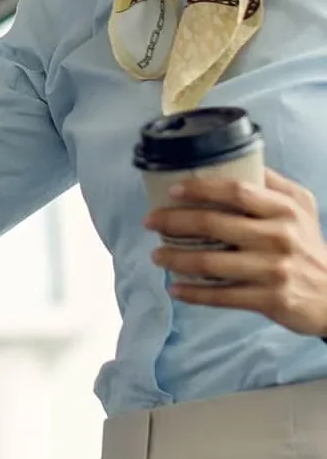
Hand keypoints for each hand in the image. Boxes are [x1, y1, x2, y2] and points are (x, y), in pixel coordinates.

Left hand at [145, 167, 326, 336]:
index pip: (235, 191)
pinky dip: (194, 293)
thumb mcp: (300, 207)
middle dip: (173, 222)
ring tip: (157, 256)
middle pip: (213, 224)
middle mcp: (278, 237)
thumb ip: (270, 183)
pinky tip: (175, 289)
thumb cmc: (308, 245)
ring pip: (211, 262)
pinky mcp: (270, 299)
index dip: (199, 188)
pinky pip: (222, 296)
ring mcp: (273, 270)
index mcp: (283, 209)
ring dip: (176, 259)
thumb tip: (232, 159)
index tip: (172, 191)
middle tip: (150, 222)